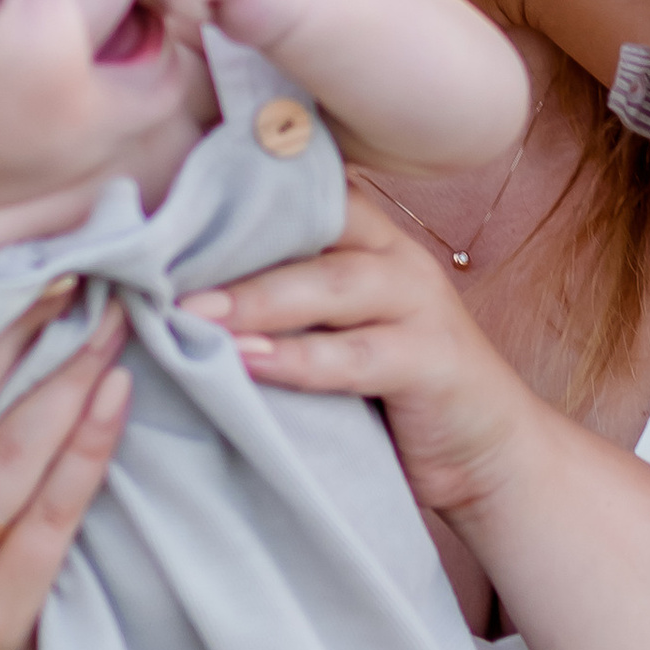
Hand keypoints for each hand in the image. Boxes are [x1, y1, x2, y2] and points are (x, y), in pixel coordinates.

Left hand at [183, 188, 534, 521]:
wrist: (492, 456)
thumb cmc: (394, 394)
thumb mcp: (337, 335)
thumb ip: (284, 307)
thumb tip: (177, 298)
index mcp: (369, 240)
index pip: (303, 192)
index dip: (238, 192)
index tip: (163, 199)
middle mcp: (397, 258)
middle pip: (311, 231)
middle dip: (233, 249)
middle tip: (157, 268)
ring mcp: (421, 306)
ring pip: (332, 285)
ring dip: (258, 299)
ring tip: (195, 315)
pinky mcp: (434, 361)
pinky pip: (358, 355)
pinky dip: (300, 360)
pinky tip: (251, 364)